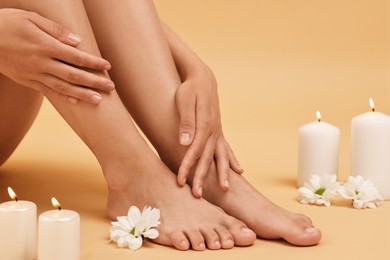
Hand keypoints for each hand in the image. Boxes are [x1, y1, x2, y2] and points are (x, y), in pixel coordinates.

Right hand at [0, 8, 113, 103]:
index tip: (107, 66)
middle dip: (94, 82)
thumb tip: (77, 41)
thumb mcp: (31, 17)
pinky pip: (48, 92)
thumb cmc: (7, 23)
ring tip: (99, 100)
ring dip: (83, 94)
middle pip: (74, 75)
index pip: (76, 57)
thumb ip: (55, 30)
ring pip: (63, 87)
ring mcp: (34, 74)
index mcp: (45, 46)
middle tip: (110, 87)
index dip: (94, 63)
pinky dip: (63, 98)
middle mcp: (41, 63)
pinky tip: (76, 102)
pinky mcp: (27, 81)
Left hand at [175, 67, 242, 196]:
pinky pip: (227, 149)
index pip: (193, 151)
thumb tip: (185, 142)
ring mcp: (218, 132)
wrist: (203, 79)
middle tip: (198, 195)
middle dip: (202, 177)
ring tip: (225, 189)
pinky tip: (239, 171)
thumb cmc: (190, 89)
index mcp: (204, 125)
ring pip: (221, 156)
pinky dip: (232, 160)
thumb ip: (186, 122)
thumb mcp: (184, 101)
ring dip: (223, 173)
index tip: (179, 181)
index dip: (186, 167)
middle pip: (208, 158)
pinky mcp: (219, 131)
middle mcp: (213, 131)